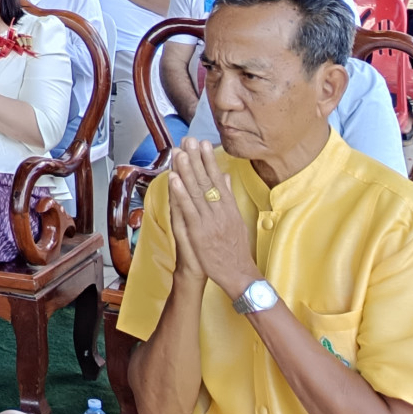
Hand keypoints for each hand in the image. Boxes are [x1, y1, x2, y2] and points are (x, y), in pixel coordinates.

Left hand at [168, 140, 257, 297]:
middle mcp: (221, 211)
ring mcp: (210, 220)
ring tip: (179, 152)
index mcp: (230, 208)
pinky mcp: (200, 231)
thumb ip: (228, 198)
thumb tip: (224, 177)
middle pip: (207, 181)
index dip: (209, 160)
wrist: (238, 274)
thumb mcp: (236, 221)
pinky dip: (181, 193)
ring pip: (196, 191)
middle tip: (188, 139)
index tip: (203, 143)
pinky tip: (174, 179)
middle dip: (197, 159)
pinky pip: (188, 209)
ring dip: (187, 170)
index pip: (218, 179)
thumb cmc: (235, 248)